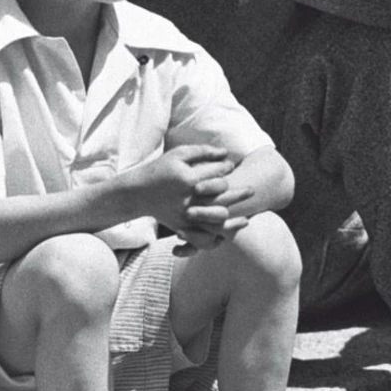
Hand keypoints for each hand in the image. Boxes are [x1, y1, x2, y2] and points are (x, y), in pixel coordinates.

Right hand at [121, 144, 240, 235]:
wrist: (139, 192)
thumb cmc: (160, 169)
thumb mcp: (178, 155)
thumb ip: (202, 152)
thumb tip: (226, 154)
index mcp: (189, 179)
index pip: (218, 174)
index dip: (228, 169)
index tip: (232, 166)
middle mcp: (189, 199)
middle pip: (223, 198)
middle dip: (240, 194)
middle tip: (251, 191)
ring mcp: (185, 215)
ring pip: (217, 221)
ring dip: (234, 221)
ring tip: (246, 219)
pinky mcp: (182, 228)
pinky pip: (203, 238)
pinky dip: (216, 238)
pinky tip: (226, 235)